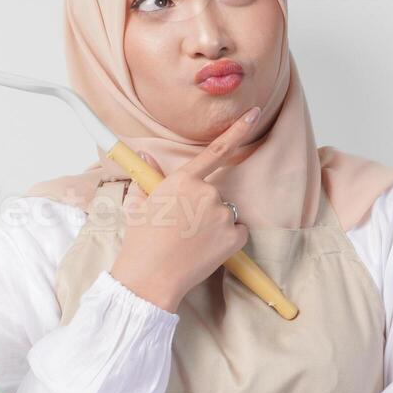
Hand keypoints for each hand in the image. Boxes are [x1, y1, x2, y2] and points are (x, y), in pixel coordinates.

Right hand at [108, 106, 259, 311]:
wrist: (150, 278)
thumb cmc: (140, 242)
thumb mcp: (138, 203)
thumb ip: (147, 176)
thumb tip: (145, 154)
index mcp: (183, 181)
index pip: (216, 150)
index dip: (238, 130)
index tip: (254, 114)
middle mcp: (207, 193)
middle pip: (213, 192)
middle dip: (202, 206)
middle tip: (181, 228)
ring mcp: (222, 215)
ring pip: (224, 213)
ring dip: (213, 223)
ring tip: (189, 242)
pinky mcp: (234, 237)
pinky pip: (238, 231)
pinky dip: (227, 240)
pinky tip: (206, 249)